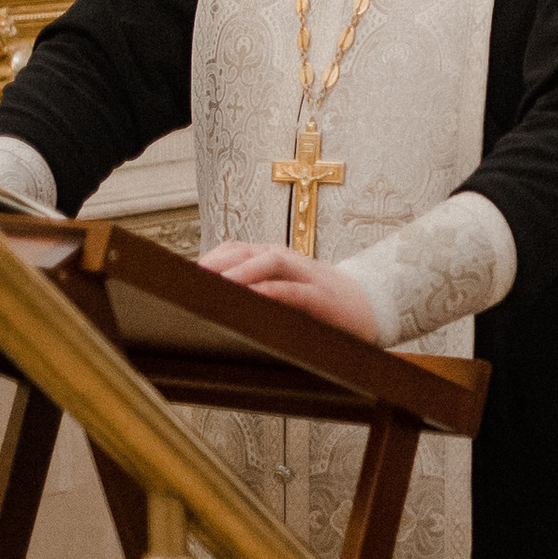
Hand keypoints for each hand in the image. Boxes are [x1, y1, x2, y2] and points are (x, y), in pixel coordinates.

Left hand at [200, 241, 378, 340]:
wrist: (374, 305)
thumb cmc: (322, 304)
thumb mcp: (286, 293)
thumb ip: (258, 294)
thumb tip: (217, 308)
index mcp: (276, 259)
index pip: (236, 250)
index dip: (210, 259)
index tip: (183, 276)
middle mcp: (289, 261)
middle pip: (246, 251)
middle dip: (216, 263)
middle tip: (188, 280)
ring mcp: (307, 275)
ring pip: (270, 262)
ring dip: (240, 273)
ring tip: (215, 285)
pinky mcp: (322, 297)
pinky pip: (293, 290)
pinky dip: (271, 292)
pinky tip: (253, 299)